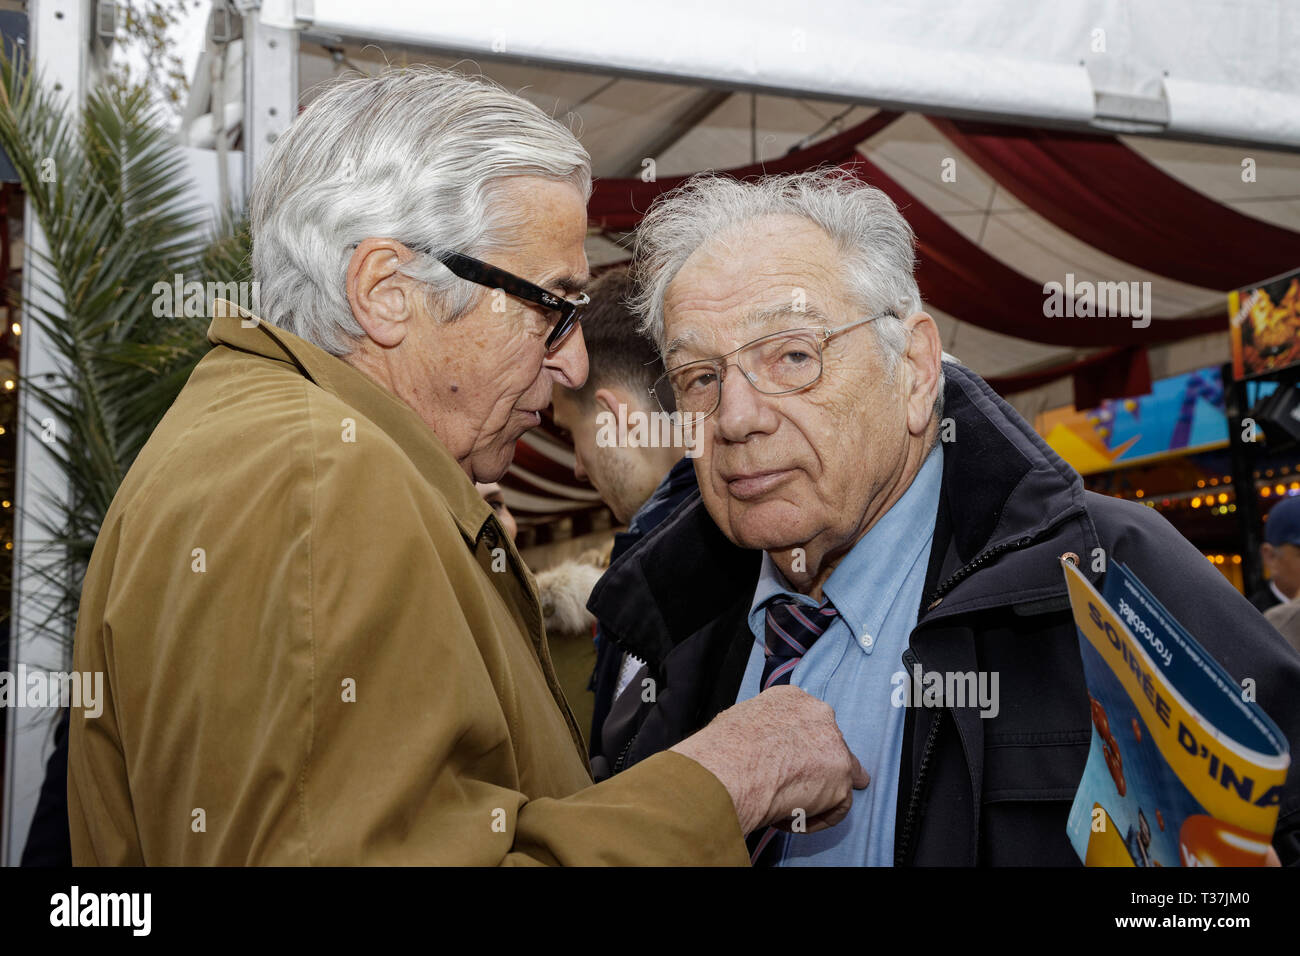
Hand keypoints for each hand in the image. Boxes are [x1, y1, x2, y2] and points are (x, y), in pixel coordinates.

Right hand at [670, 685, 869, 834]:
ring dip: (816, 796)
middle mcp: (819, 715)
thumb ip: (761, 730)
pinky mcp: (842, 779)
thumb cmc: (724, 751)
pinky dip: (816, 819)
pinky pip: (838, 806)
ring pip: (839, 776)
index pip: (807, 721)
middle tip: (789, 788)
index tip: (788, 762)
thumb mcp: (739, 722)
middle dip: (814, 769)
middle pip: (828, 745)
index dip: (799, 746)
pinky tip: (790, 820)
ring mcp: (835, 745)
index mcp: (793, 698)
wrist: (731, 769)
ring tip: (786, 809)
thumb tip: (757, 749)